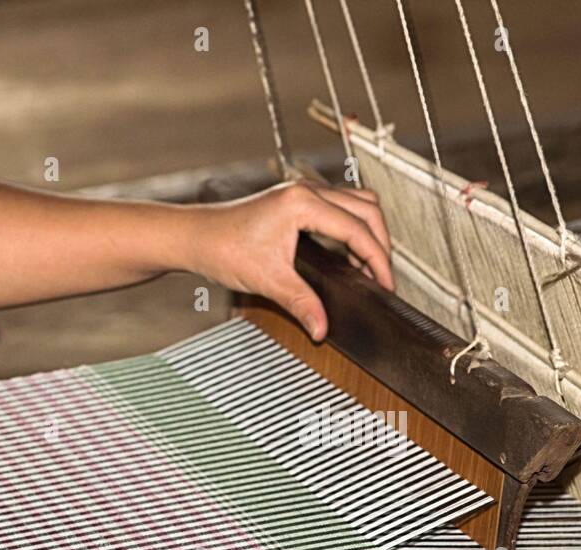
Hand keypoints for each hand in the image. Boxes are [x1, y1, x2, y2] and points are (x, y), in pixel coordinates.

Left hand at [188, 181, 394, 340]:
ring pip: (356, 203)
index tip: (386, 283)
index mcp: (303, 203)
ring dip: (368, 232)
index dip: (378, 259)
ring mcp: (302, 192)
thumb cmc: (222, 247)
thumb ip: (302, 304)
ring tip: (369, 266)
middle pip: (367, 209)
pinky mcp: (297, 199)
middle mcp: (306, 190)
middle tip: (383, 276)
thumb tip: (322, 327)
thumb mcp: (269, 280)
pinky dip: (352, 228)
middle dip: (381, 243)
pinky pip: (340, 207)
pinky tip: (348, 255)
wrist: (195, 236)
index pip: (358, 229)